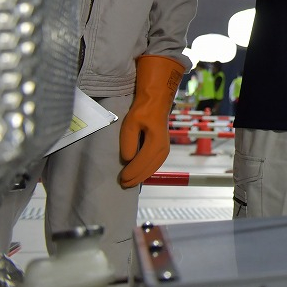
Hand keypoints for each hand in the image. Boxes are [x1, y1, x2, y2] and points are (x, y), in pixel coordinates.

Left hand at [119, 55, 184, 187]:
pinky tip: (140, 173)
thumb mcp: (130, 125)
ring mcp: (165, 149)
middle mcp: (163, 148)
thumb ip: (129, 143)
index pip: (142, 163)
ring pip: (154, 168)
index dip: (131, 172)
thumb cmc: (143, 111)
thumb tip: (128, 159)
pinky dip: (148, 170)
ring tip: (130, 182)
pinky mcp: (163, 148)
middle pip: (149, 169)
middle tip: (123, 184)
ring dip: (143, 176)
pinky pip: (156, 164)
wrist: (157, 101)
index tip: (120, 178)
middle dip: (136, 178)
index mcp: (155, 143)